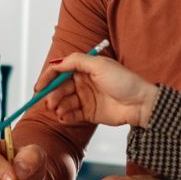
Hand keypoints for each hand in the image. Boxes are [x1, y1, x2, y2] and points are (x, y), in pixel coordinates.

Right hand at [43, 53, 159, 126]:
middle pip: (60, 88)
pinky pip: (72, 115)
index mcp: (85, 68)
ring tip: (59, 111)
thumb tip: (56, 63)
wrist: (140, 104)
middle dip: (53, 95)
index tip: (39, 88)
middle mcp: (83, 83)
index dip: (48, 78)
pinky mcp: (89, 113)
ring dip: (59, 107)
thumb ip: (76, 61)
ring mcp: (86, 98)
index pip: (60, 71)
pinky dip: (66, 117)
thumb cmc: (124, 81)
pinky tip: (64, 118)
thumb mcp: (100, 65)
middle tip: (50, 103)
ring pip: (64, 102)